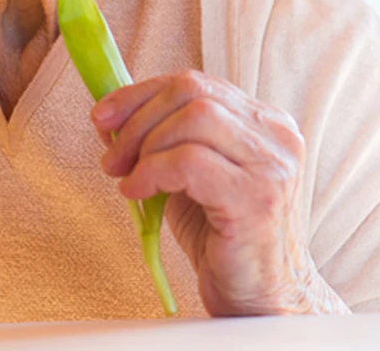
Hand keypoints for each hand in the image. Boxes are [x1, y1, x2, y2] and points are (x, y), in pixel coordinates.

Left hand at [91, 70, 349, 315]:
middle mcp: (275, 135)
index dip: (141, 93)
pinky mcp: (257, 197)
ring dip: (144, 144)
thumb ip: (163, 141)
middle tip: (111, 155)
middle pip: (192, 92)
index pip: (195, 82)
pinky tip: (138, 193)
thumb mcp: (188, 176)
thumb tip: (111, 116)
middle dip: (137, 117)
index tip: (103, 115)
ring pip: (194, 118)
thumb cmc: (222, 237)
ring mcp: (272, 164)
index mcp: (262, 122)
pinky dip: (152, 171)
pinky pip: (190, 162)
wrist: (260, 298)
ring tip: (126, 177)